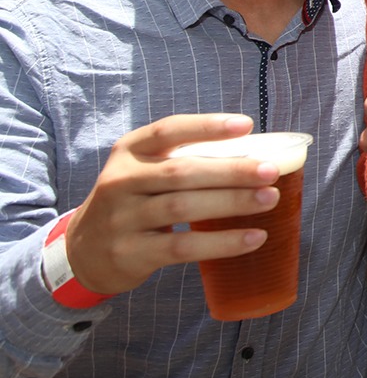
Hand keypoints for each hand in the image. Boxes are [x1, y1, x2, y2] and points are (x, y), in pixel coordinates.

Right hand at [65, 114, 282, 294]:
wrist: (83, 251)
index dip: (207, 126)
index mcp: (129, 152)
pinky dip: (222, 242)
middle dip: (231, 170)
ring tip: (270, 199)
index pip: (168, 131)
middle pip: (182, 171)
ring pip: (184, 207)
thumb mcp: (142, 172)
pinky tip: (254, 238)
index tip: (246, 125)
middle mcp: (121, 181)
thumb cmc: (133, 202)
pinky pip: (183, 246)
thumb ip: (182, 161)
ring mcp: (122, 219)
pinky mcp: (131, 253)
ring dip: (232, 203)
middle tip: (271, 171)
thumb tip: (255, 156)